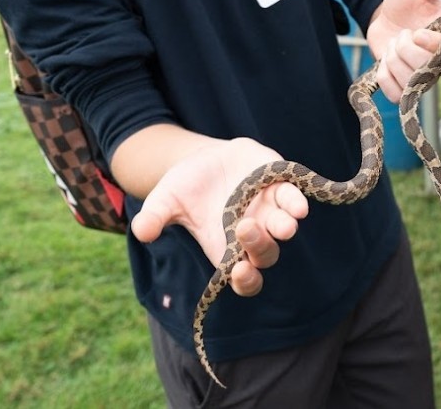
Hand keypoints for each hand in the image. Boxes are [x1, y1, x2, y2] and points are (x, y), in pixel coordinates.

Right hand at [131, 139, 309, 296]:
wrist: (206, 159)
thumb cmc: (184, 189)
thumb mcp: (165, 201)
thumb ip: (155, 217)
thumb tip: (142, 231)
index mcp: (226, 249)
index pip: (244, 279)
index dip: (246, 280)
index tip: (239, 271)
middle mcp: (252, 236)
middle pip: (265, 254)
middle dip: (259, 245)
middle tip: (244, 228)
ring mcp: (270, 213)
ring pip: (283, 228)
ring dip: (284, 226)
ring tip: (286, 221)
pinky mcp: (280, 189)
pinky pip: (294, 200)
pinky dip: (296, 202)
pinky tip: (298, 203)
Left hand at [366, 0, 440, 102]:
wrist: (387, 13)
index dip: (438, 45)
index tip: (418, 33)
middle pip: (430, 69)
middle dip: (406, 49)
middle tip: (402, 33)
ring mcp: (425, 77)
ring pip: (410, 82)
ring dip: (393, 59)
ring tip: (394, 44)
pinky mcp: (405, 86)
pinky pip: (396, 94)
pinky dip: (384, 76)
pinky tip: (385, 60)